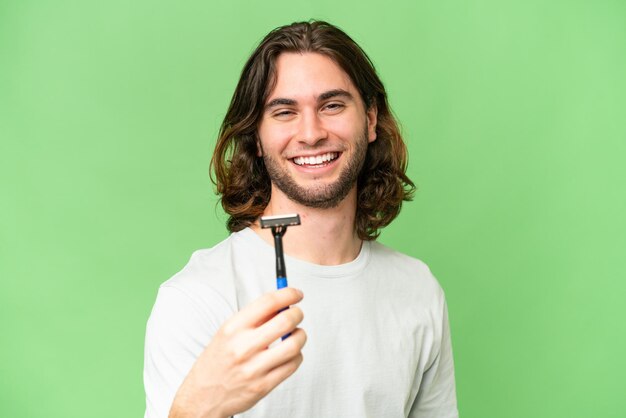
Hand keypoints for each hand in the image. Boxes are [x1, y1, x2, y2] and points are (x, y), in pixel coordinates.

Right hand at [169, 287, 305, 417]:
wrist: (202, 396)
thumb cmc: (217, 360)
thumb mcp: (228, 332)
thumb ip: (254, 318)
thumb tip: (282, 303)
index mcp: (233, 328)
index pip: (268, 303)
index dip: (288, 294)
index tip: (296, 294)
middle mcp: (243, 347)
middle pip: (285, 321)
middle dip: (297, 314)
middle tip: (297, 314)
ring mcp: (254, 368)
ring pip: (294, 344)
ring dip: (300, 335)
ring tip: (295, 335)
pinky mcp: (263, 385)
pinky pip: (292, 365)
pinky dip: (296, 356)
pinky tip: (289, 354)